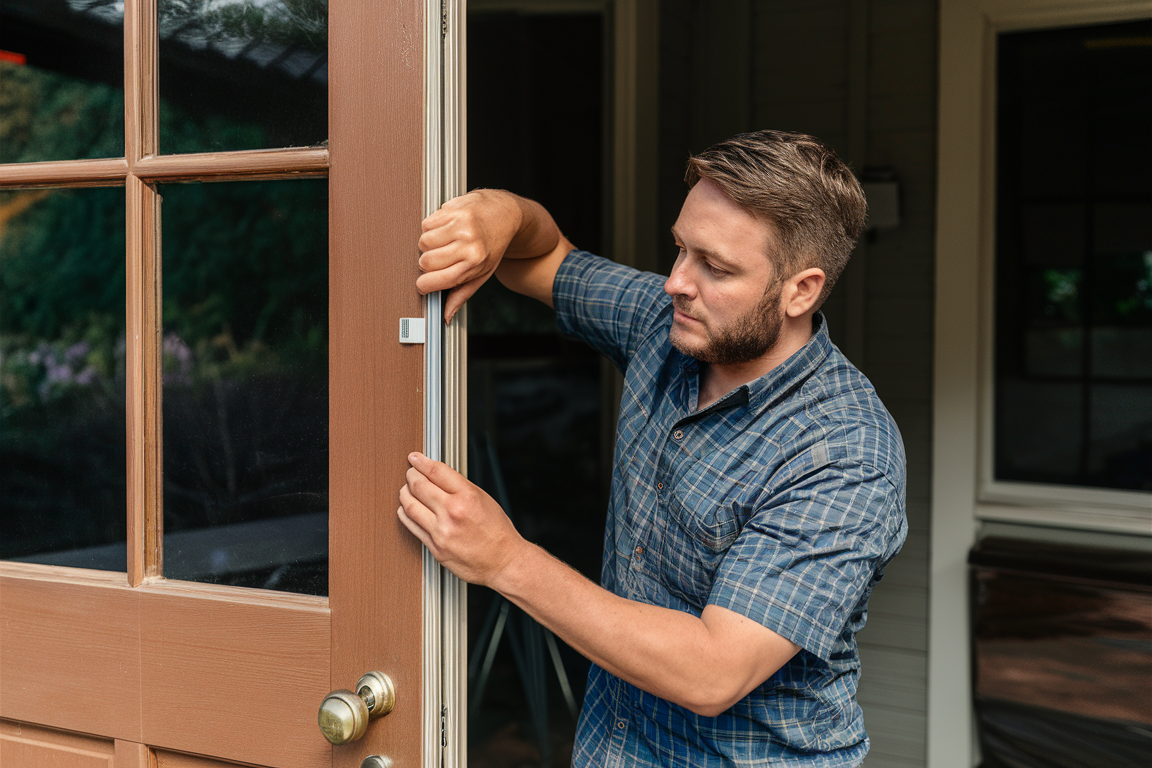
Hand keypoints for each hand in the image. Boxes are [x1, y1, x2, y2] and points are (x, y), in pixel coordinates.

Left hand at [398, 452, 525, 585]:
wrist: (503, 561)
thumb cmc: (497, 532)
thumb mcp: (484, 499)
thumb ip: (459, 487)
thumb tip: (437, 476)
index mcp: (467, 497)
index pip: (436, 472)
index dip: (421, 462)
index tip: (415, 458)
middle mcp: (452, 513)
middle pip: (419, 486)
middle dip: (411, 476)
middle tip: (410, 473)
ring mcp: (441, 532)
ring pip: (410, 505)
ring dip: (404, 493)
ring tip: (406, 489)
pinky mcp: (435, 548)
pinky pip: (412, 526)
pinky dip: (405, 514)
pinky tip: (406, 508)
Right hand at [417, 190, 521, 322]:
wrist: (504, 214)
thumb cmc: (492, 246)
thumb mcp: (482, 273)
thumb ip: (461, 294)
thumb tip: (445, 317)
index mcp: (474, 263)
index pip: (434, 280)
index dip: (424, 285)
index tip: (425, 284)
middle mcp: (468, 244)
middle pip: (425, 262)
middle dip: (428, 263)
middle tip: (441, 258)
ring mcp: (460, 225)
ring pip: (423, 242)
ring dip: (428, 244)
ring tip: (445, 242)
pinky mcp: (454, 209)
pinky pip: (426, 224)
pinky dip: (431, 228)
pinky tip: (446, 228)